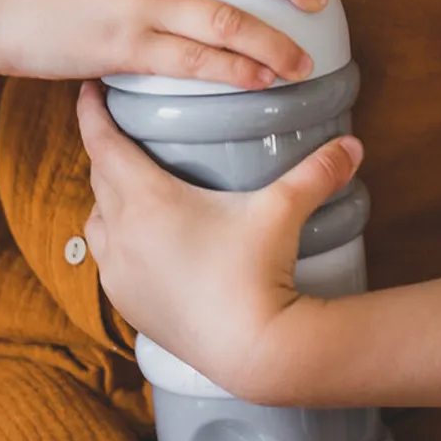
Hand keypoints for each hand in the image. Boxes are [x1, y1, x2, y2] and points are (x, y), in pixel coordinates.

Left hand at [76, 79, 363, 398]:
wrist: (250, 350)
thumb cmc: (257, 275)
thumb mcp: (283, 211)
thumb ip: (316, 171)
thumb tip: (352, 144)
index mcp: (147, 201)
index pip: (103, 143)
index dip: (91, 113)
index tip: (89, 90)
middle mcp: (122, 234)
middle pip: (98, 177)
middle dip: (106, 151)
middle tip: (121, 131)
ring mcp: (119, 273)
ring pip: (96, 220)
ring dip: (106, 199)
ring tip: (129, 186)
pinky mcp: (126, 304)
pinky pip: (106, 260)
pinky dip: (115, 240)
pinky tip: (139, 240)